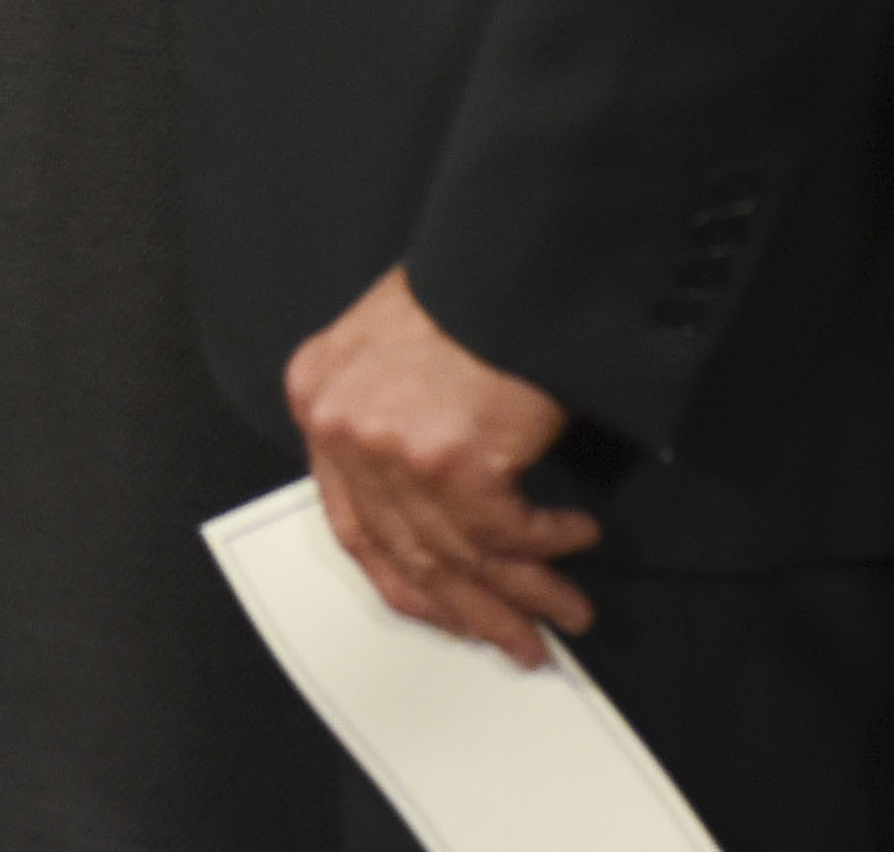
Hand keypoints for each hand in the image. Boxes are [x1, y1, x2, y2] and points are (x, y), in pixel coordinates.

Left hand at [283, 267, 595, 666]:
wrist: (509, 253)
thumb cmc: (464, 283)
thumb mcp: (387, 341)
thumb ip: (384, 412)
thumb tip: (428, 499)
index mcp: (318, 400)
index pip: (352, 525)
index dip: (405, 581)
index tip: (443, 609)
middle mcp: (344, 431)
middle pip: (408, 553)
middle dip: (469, 609)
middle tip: (511, 640)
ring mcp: (394, 453)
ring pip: (460, 557)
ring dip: (521, 595)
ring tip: (561, 615)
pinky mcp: (454, 463)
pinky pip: (508, 535)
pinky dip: (548, 547)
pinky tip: (575, 540)